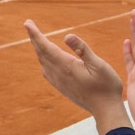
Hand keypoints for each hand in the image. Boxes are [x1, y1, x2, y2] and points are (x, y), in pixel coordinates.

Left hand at [25, 20, 130, 134]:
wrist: (105, 110)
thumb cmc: (106, 86)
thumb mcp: (98, 65)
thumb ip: (82, 50)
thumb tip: (66, 35)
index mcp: (66, 66)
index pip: (46, 46)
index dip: (35, 34)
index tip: (27, 23)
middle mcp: (59, 73)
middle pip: (41, 52)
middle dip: (34, 37)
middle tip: (28, 24)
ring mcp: (59, 81)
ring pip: (43, 61)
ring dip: (38, 48)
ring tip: (35, 37)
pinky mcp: (62, 87)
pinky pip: (46, 70)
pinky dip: (42, 59)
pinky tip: (44, 59)